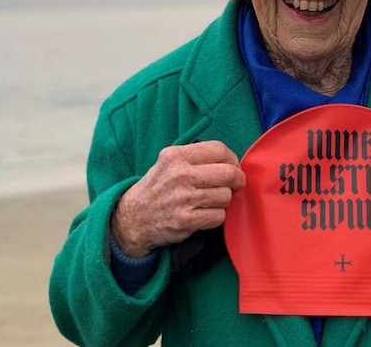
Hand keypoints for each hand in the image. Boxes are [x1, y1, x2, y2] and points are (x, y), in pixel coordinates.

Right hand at [110, 141, 245, 257]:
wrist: (134, 218)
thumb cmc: (157, 188)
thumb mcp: (167, 162)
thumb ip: (195, 157)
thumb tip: (231, 161)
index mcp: (176, 156)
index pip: (219, 149)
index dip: (232, 159)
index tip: (233, 167)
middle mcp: (180, 175)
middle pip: (228, 173)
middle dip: (237, 180)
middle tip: (235, 185)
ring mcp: (183, 198)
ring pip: (226, 196)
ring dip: (224, 200)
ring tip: (211, 201)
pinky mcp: (186, 220)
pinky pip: (219, 216)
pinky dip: (216, 217)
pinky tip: (204, 214)